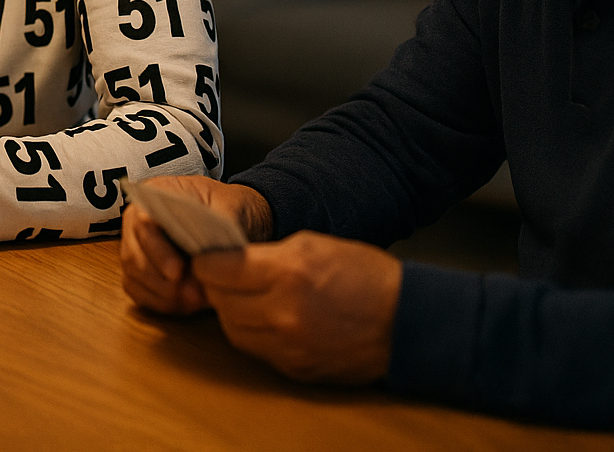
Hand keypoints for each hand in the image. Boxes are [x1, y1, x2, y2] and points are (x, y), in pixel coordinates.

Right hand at [120, 176, 272, 315]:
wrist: (236, 220)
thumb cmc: (230, 208)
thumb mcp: (233, 205)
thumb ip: (224, 221)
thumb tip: (216, 247)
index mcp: (155, 194)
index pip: (144, 224)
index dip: (158, 251)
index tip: (178, 272)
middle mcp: (138, 220)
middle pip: (134, 255)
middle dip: (161, 282)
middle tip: (194, 297)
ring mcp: (137, 246)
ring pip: (133, 276)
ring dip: (162, 295)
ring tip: (195, 302)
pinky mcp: (142, 270)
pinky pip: (138, 291)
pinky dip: (159, 303)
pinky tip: (185, 306)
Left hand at [192, 231, 402, 384]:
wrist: (406, 322)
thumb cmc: (365, 276)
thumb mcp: (313, 245)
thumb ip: (266, 253)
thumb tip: (229, 259)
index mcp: (287, 273)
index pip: (217, 270)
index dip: (208, 261)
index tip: (209, 257)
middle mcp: (282, 313)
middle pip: (220, 301)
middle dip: (217, 286)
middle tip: (225, 275)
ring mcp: (288, 347)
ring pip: (232, 330)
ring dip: (232, 312)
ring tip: (246, 297)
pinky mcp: (294, 369)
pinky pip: (255, 350)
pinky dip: (253, 333)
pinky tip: (266, 318)